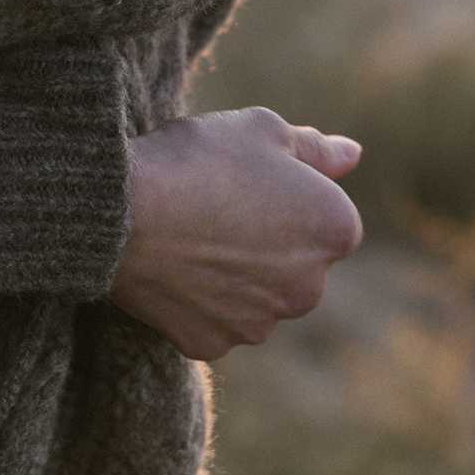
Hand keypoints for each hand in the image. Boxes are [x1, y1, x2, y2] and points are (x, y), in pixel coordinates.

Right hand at [108, 106, 363, 362]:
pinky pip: (212, 320)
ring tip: (187, 232)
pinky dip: (197, 300)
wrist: (122, 212)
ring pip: (255, 295)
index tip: (245, 179)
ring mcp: (260, 323)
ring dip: (234, 273)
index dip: (284, 193)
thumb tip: (353, 154)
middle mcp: (310, 288)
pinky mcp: (213, 345)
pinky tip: (171, 266)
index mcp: (335, 229)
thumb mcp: (260, 129)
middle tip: (215, 203)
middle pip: (293, 261)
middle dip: (265, 240)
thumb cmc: (197, 160)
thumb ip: (314, 147)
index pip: (324, 214)